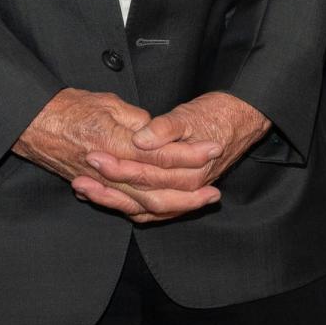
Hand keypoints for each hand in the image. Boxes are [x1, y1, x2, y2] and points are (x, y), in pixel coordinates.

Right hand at [14, 88, 222, 223]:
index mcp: (117, 145)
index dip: (190, 154)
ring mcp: (102, 185)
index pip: (162, 155)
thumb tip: (157, 133)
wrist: (33, 124)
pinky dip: (147, 214)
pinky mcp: (96, 191)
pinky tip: (163, 212)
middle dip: (189, 193)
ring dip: (174, 207)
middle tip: (214, 192)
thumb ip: (137, 121)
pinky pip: (124, 209)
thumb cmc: (68, 108)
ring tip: (198, 203)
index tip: (213, 149)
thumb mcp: (107, 104)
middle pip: (157, 191)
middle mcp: (112, 171)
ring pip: (143, 206)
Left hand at [77, 93, 270, 220]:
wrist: (242, 120)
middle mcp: (187, 189)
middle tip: (83, 173)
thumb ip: (166, 128)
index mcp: (191, 170)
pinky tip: (103, 197)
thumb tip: (140, 139)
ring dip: (112, 200)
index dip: (120, 165)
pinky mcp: (177, 195)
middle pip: (142, 196)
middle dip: (109, 187)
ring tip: (83, 189)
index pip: (148, 173)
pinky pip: (148, 209)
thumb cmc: (218, 114)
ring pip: (143, 208)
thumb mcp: (192, 115)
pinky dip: (124, 205)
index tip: (94, 155)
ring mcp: (182, 196)